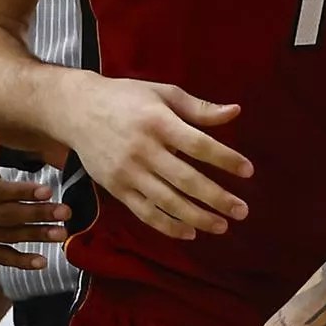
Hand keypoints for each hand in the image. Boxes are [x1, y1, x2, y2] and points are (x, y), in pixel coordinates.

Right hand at [53, 73, 250, 239]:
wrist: (76, 111)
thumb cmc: (126, 98)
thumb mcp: (162, 93)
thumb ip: (198, 108)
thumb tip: (235, 113)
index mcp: (158, 122)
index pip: (199, 145)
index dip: (226, 159)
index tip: (248, 171)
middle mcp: (143, 149)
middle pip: (186, 179)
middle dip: (217, 198)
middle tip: (242, 210)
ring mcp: (128, 172)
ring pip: (167, 202)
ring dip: (197, 217)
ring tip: (222, 226)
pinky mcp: (117, 188)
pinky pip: (145, 213)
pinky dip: (168, 226)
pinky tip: (189, 232)